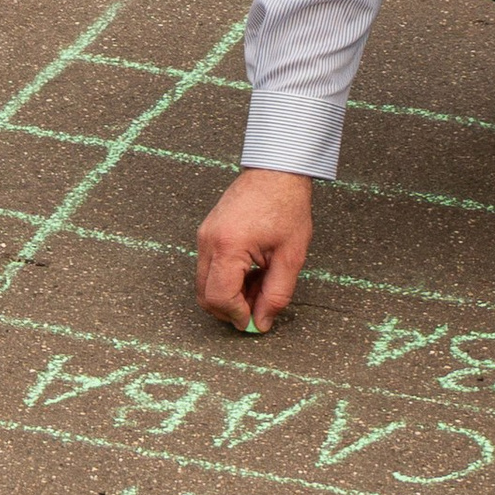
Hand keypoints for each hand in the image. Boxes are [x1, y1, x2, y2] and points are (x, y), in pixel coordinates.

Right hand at [194, 167, 312, 334]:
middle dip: (230, 309)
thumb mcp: (291, 256)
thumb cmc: (286, 207)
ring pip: (205, 284)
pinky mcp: (206, 233)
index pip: (219, 297)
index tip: (257, 320)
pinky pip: (209, 268)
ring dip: (229, 295)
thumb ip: (276, 294)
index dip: (238, 315)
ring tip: (260, 284)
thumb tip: (261, 323)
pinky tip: (252, 271)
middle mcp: (208, 241)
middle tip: (259, 306)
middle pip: (205, 295)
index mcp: (228, 246)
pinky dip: (226, 279)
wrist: (276, 171)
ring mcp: (204, 236)